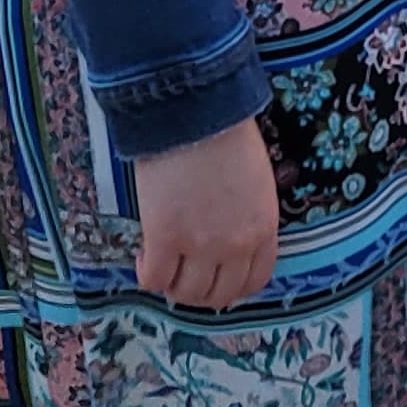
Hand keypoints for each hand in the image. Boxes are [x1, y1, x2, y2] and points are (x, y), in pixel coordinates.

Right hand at [133, 114, 280, 310]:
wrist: (194, 111)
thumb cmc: (224, 130)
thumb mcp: (255, 177)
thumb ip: (247, 211)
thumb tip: (229, 226)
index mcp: (263, 226)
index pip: (255, 280)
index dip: (233, 285)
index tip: (218, 278)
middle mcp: (235, 244)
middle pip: (220, 294)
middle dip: (202, 292)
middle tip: (185, 277)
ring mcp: (200, 245)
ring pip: (187, 293)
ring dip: (174, 287)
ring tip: (163, 268)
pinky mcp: (164, 238)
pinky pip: (154, 278)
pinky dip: (147, 274)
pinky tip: (143, 257)